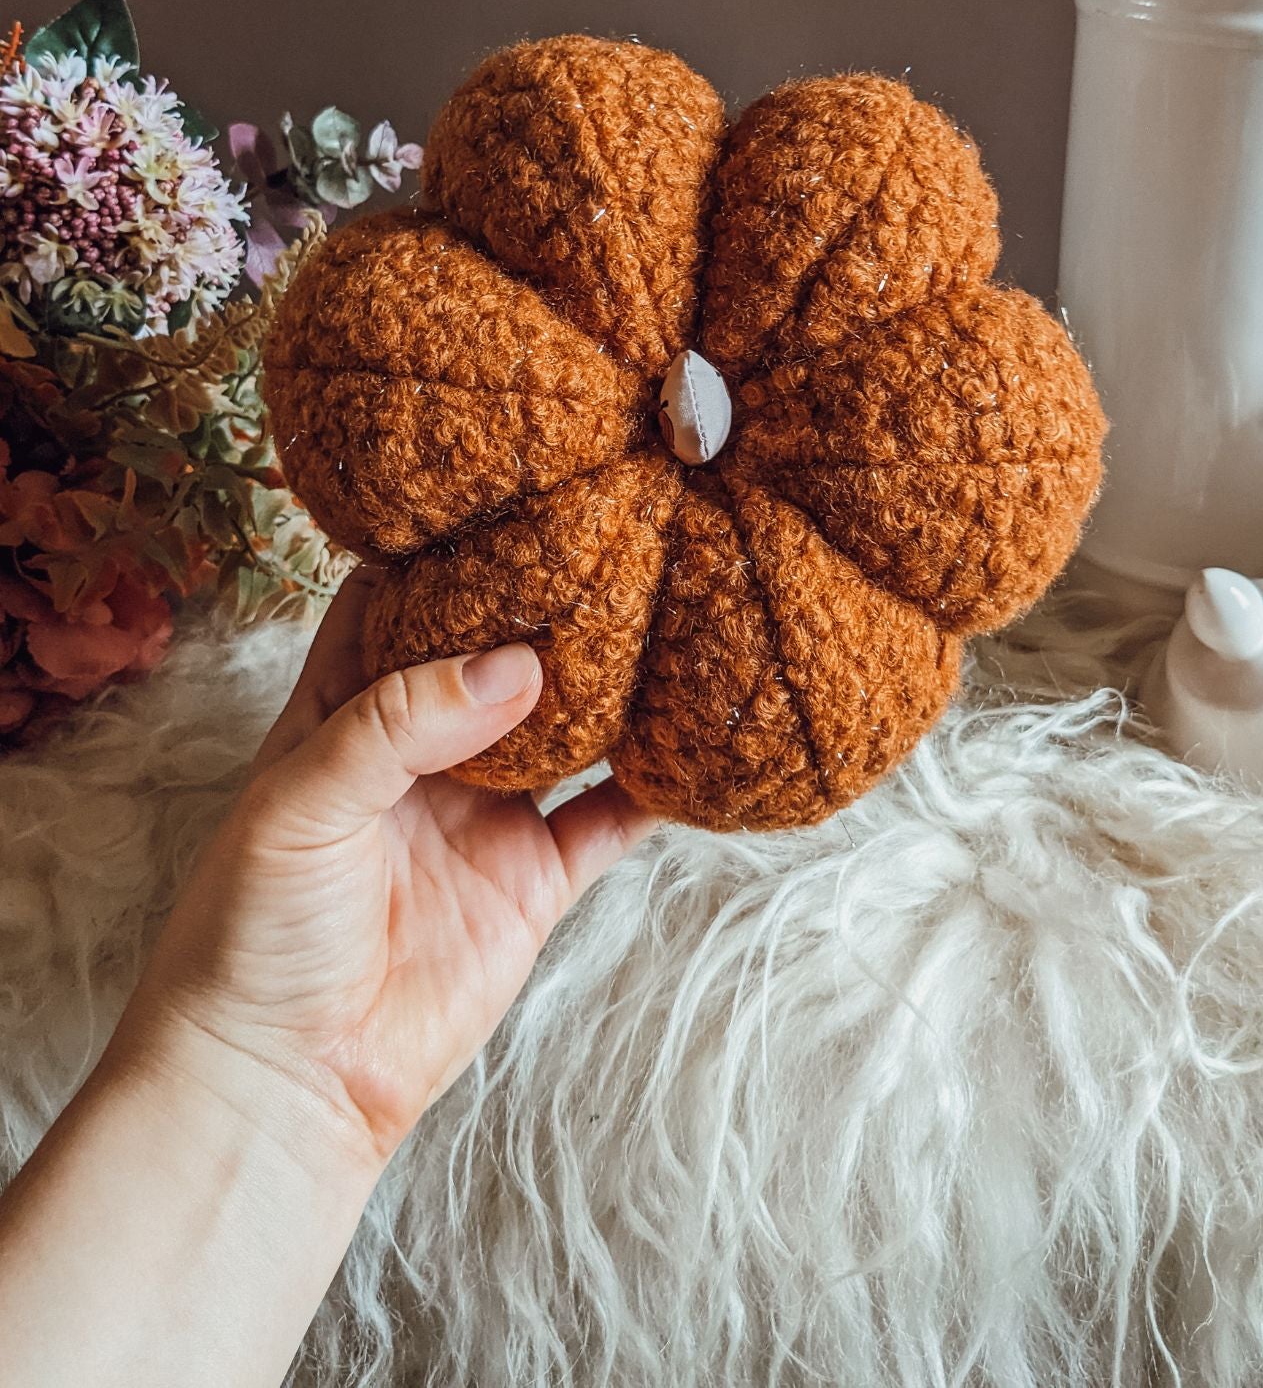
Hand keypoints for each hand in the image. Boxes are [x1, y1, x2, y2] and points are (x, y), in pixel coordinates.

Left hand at [112, 568, 656, 1172]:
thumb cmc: (249, 935)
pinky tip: (700, 740)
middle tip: (623, 539)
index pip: (401, 602)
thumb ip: (398, 723)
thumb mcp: (300, 803)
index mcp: (347, 711)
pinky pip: (609, 822)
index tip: (515, 492)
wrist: (281, 1083)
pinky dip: (656, 786)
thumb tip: (516, 664)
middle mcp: (424, 752)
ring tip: (679, 615)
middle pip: (499, 655)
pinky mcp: (533, 884)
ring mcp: (485, 814)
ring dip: (616, 683)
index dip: (449, 550)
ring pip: (568, 726)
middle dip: (552, 604)